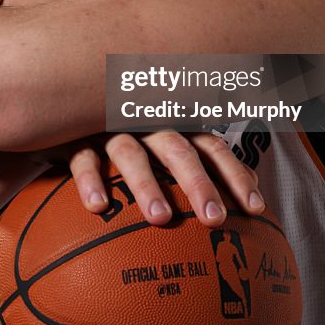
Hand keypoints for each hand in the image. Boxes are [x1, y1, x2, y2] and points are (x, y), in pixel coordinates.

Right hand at [64, 130, 265, 227]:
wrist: (67, 105)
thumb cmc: (131, 135)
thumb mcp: (167, 142)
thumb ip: (207, 161)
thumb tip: (257, 186)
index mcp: (174, 125)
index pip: (212, 147)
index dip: (235, 174)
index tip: (256, 209)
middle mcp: (147, 123)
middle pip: (179, 150)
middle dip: (198, 183)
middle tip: (215, 219)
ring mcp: (110, 128)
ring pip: (132, 154)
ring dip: (146, 184)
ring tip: (160, 219)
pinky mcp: (75, 137)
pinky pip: (83, 158)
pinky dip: (90, 180)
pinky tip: (98, 208)